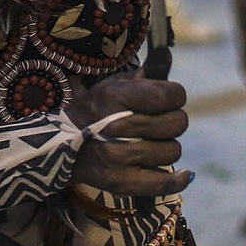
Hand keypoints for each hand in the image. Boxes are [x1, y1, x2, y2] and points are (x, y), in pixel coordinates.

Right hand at [67, 72, 191, 197]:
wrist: (60, 149)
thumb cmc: (95, 112)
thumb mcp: (111, 86)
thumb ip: (141, 77)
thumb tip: (164, 61)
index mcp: (115, 97)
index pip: (168, 95)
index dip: (175, 95)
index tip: (169, 98)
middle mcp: (116, 127)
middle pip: (176, 123)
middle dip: (173, 120)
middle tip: (160, 122)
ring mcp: (117, 159)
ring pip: (172, 151)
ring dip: (167, 146)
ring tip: (151, 143)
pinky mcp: (120, 184)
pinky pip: (163, 184)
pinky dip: (178, 180)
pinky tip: (185, 175)